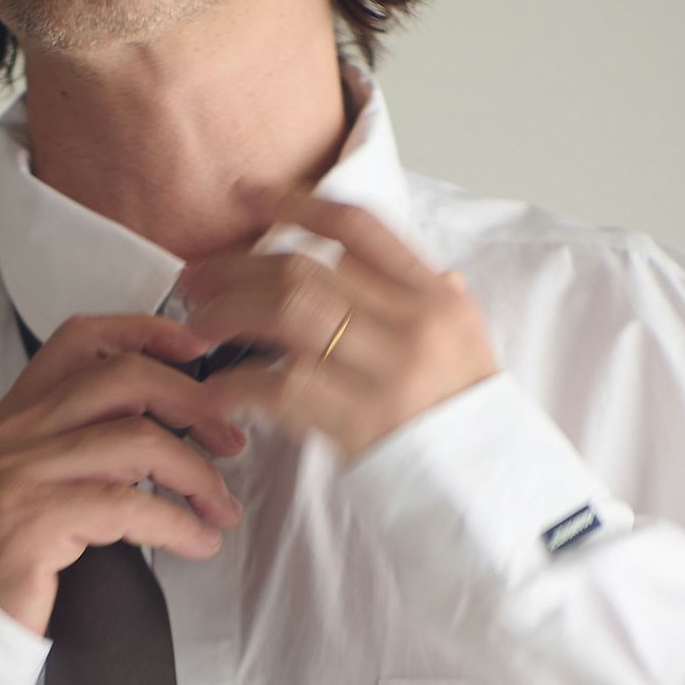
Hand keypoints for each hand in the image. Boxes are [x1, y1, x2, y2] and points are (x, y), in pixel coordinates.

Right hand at [0, 312, 248, 637]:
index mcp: (16, 412)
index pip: (81, 339)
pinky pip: (129, 507)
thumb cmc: (9, 554)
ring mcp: (21, 472)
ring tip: (221, 507)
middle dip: (192, 403)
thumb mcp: (33, 479)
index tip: (196, 350)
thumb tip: (165, 424)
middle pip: (123, 377)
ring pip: (137, 440)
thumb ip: (78, 443)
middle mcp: (15, 430)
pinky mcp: (36, 520)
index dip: (145, 332)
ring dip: (196, 474)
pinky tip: (198, 541)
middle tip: (229, 442)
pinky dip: (178, 524)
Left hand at [176, 188, 501, 466]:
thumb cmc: (468, 422)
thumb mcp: (470, 345)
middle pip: (305, 269)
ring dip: (228, 314)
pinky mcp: (360, 421)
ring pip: (288, 313)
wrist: (489, 489)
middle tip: (195, 279)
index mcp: (434, 297)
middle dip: (237, 269)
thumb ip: (442, 304)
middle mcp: (411, 324)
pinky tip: (210, 391)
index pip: (358, 227)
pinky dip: (236, 386)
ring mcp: (386, 371)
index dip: (297, 203)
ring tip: (197, 326)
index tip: (248, 195)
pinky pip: (280, 388)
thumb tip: (437, 274)